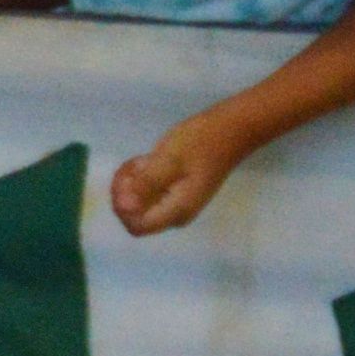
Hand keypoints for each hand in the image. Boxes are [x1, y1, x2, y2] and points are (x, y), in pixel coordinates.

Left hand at [111, 107, 250, 235]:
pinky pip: (147, 195)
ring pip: (138, 205)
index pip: (136, 226)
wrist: (230, 130)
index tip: (130, 180)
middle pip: (135, 216)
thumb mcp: (169, 160)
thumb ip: (146, 184)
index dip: (124, 206)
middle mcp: (176, 215)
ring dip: (132, 183)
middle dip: (126, 192)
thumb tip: (124, 207)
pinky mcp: (175, 194)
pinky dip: (140, 179)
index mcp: (177, 211)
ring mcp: (176, 205)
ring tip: (144, 160)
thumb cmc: (201, 142)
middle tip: (137, 164)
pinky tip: (147, 161)